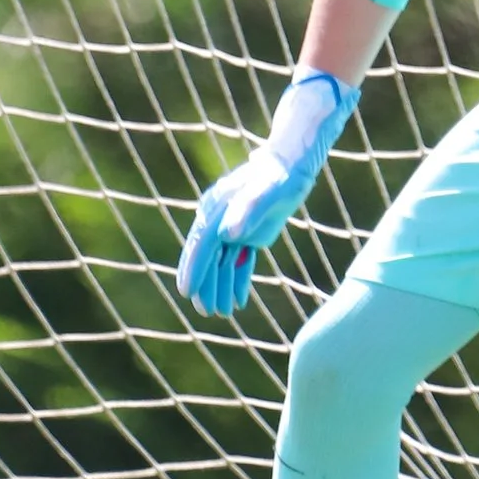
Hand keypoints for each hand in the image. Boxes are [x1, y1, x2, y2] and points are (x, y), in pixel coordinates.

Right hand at [176, 73, 354, 317]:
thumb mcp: (266, 193)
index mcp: (215, 210)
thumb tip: (227, 235)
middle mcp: (218, 220)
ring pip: (222, 264)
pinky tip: (239, 300)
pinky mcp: (247, 234)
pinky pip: (238, 262)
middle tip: (207, 312)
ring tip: (222, 314)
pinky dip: (237, 280)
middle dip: (205, 285)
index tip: (187, 291)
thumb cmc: (277, 177)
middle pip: (207, 258)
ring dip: (221, 287)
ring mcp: (232, 229)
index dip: (193, 268)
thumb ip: (247, 212)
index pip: (200, 244)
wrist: (291, 164)